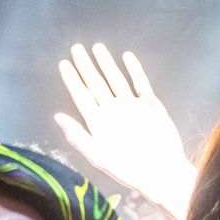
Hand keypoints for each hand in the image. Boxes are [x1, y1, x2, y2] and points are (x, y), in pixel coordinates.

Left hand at [53, 43, 196, 219]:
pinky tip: (127, 57)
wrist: (161, 172)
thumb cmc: (128, 169)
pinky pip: (140, 84)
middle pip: (96, 84)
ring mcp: (131, 107)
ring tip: (97, 47)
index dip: (72, 80)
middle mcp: (113, 112)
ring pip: (116, 80)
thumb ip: (78, 136)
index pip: (81, 96)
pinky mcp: (150, 106)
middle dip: (86, 66)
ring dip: (107, 64)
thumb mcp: (98, 155)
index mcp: (98, 123)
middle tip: (76, 48)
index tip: (63, 63)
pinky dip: (134, 70)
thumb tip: (57, 116)